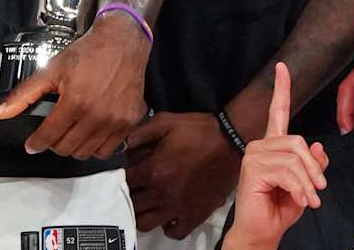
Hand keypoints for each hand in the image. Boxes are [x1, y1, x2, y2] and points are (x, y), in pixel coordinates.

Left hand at [0, 10, 150, 158]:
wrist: (121, 43)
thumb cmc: (87, 54)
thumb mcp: (51, 69)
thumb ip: (24, 94)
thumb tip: (0, 113)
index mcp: (75, 102)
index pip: (49, 136)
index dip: (36, 143)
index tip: (32, 145)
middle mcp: (97, 115)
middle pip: (67, 148)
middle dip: (54, 143)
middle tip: (52, 133)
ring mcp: (115, 121)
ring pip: (86, 153)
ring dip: (74, 147)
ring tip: (70, 133)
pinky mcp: (129, 123)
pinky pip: (108, 150)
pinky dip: (96, 147)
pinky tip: (89, 133)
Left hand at [126, 111, 238, 237]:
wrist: (230, 141)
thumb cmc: (199, 130)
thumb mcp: (165, 121)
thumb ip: (140, 133)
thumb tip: (124, 146)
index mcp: (152, 170)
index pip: (124, 181)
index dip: (123, 175)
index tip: (129, 171)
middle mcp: (161, 193)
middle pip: (132, 204)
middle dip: (131, 195)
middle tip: (138, 186)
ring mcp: (177, 208)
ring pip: (146, 223)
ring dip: (143, 213)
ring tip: (149, 202)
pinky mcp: (194, 216)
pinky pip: (174, 232)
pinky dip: (168, 226)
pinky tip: (169, 214)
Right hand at [224, 64, 328, 249]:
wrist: (262, 232)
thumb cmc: (280, 208)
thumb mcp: (306, 184)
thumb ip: (312, 164)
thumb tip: (318, 146)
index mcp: (273, 145)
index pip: (277, 111)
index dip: (281, 88)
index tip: (282, 67)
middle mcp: (260, 145)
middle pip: (297, 141)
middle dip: (314, 168)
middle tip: (319, 190)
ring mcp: (254, 155)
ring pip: (294, 158)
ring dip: (308, 182)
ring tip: (309, 199)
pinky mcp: (252, 169)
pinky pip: (287, 171)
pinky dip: (299, 188)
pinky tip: (299, 200)